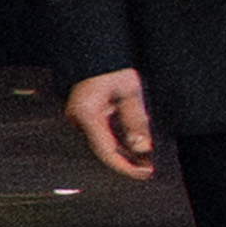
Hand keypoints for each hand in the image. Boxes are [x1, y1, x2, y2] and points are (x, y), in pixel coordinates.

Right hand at [61, 67, 161, 189]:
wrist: (95, 53)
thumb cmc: (111, 68)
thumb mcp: (130, 91)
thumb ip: (136, 120)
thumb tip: (142, 148)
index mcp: (87, 114)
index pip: (106, 151)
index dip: (125, 166)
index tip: (144, 173)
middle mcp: (78, 119)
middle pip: (103, 151)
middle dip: (127, 163)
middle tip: (148, 170)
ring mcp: (78, 119)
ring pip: (102, 146)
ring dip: (123, 155)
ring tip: (145, 163)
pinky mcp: (83, 117)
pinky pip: (101, 136)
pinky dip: (118, 144)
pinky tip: (133, 150)